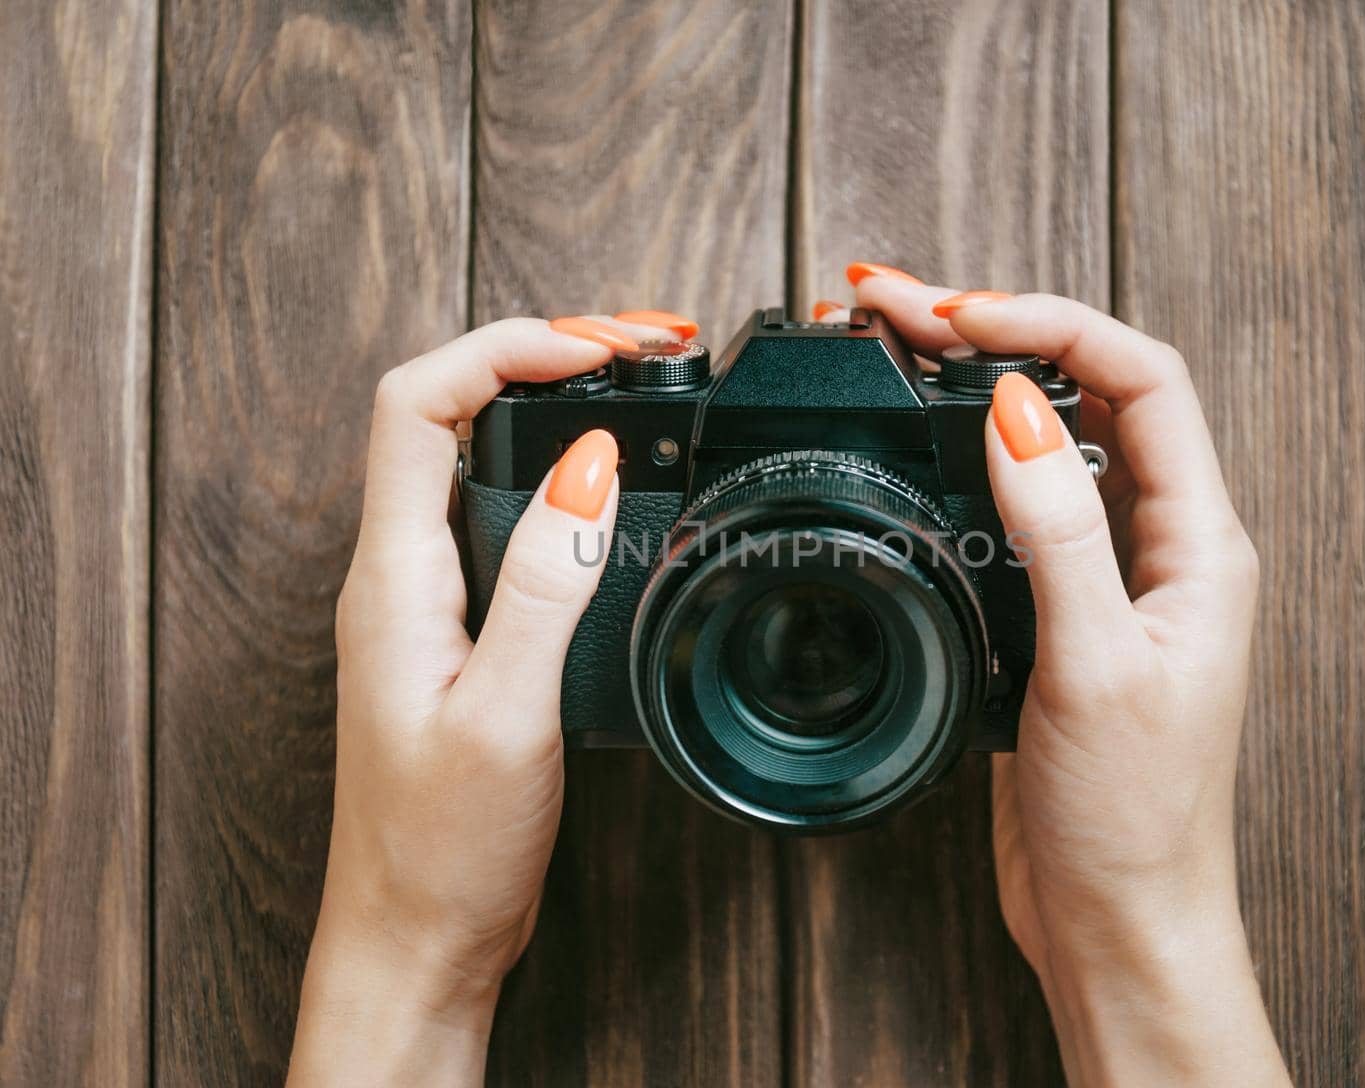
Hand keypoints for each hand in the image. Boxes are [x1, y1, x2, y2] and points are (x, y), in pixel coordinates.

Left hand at [287, 311, 692, 1086]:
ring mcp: (428, 599)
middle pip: (446, 407)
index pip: (416, 403)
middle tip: (644, 345)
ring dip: (552, 403)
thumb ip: (546, 583)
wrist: (416, 936)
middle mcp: (399, 573)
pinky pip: (501, 513)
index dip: (502, 348)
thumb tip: (591, 462)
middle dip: (541, 351)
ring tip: (637, 382)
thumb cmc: (443, 848)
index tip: (597, 346)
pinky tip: (612, 484)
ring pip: (475, 455)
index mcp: (394, 577)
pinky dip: (560, 471)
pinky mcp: (461, 629)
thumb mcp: (506, 714)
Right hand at [827, 268, 1288, 1085]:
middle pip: (1092, 390)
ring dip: (982, 383)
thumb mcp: (1096, 666)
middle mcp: (1164, 545)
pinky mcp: (1065, 613)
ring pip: (1054, 438)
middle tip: (898, 306)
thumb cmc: (1134, 816)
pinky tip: (922, 444)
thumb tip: (1020, 411)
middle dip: (1002, 331)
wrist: (1118, 918)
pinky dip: (969, 455)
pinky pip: (1024, 503)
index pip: (1142, 379)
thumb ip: (1060, 534)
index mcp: (1200, 544)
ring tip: (901, 345)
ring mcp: (1113, 577)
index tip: (958, 315)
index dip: (1053, 324)